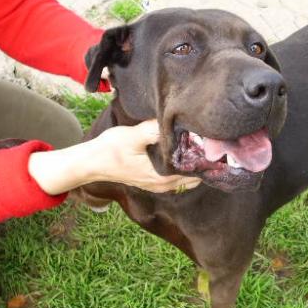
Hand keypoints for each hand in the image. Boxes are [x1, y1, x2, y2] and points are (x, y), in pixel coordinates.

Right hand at [28, 120, 200, 194]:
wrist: (92, 162)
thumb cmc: (111, 149)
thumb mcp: (134, 135)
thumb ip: (155, 130)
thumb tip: (175, 122)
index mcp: (163, 176)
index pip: (196, 170)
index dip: (206, 157)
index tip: (215, 142)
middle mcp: (165, 185)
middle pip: (196, 175)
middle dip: (204, 161)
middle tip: (213, 141)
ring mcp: (160, 185)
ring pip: (188, 177)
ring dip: (195, 163)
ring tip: (203, 145)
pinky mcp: (154, 181)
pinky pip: (178, 176)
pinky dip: (185, 166)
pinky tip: (186, 152)